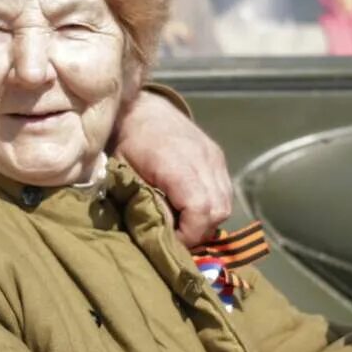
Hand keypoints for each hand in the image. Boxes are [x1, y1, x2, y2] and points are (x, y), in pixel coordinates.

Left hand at [113, 89, 230, 244]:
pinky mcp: (218, 157)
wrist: (141, 109)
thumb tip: (165, 235)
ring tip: (184, 224)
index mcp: (176, 163)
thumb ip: (148, 205)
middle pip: (217, 210)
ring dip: (207, 221)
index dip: (189, 234)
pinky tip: (192, 208)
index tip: (172, 242)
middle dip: (199, 231)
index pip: (200, 209)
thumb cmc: (126, 145)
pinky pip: (224, 191)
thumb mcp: (126, 177)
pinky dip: (212, 206)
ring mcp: (214, 157)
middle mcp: (202, 159)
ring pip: (225, 203)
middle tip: (177, 237)